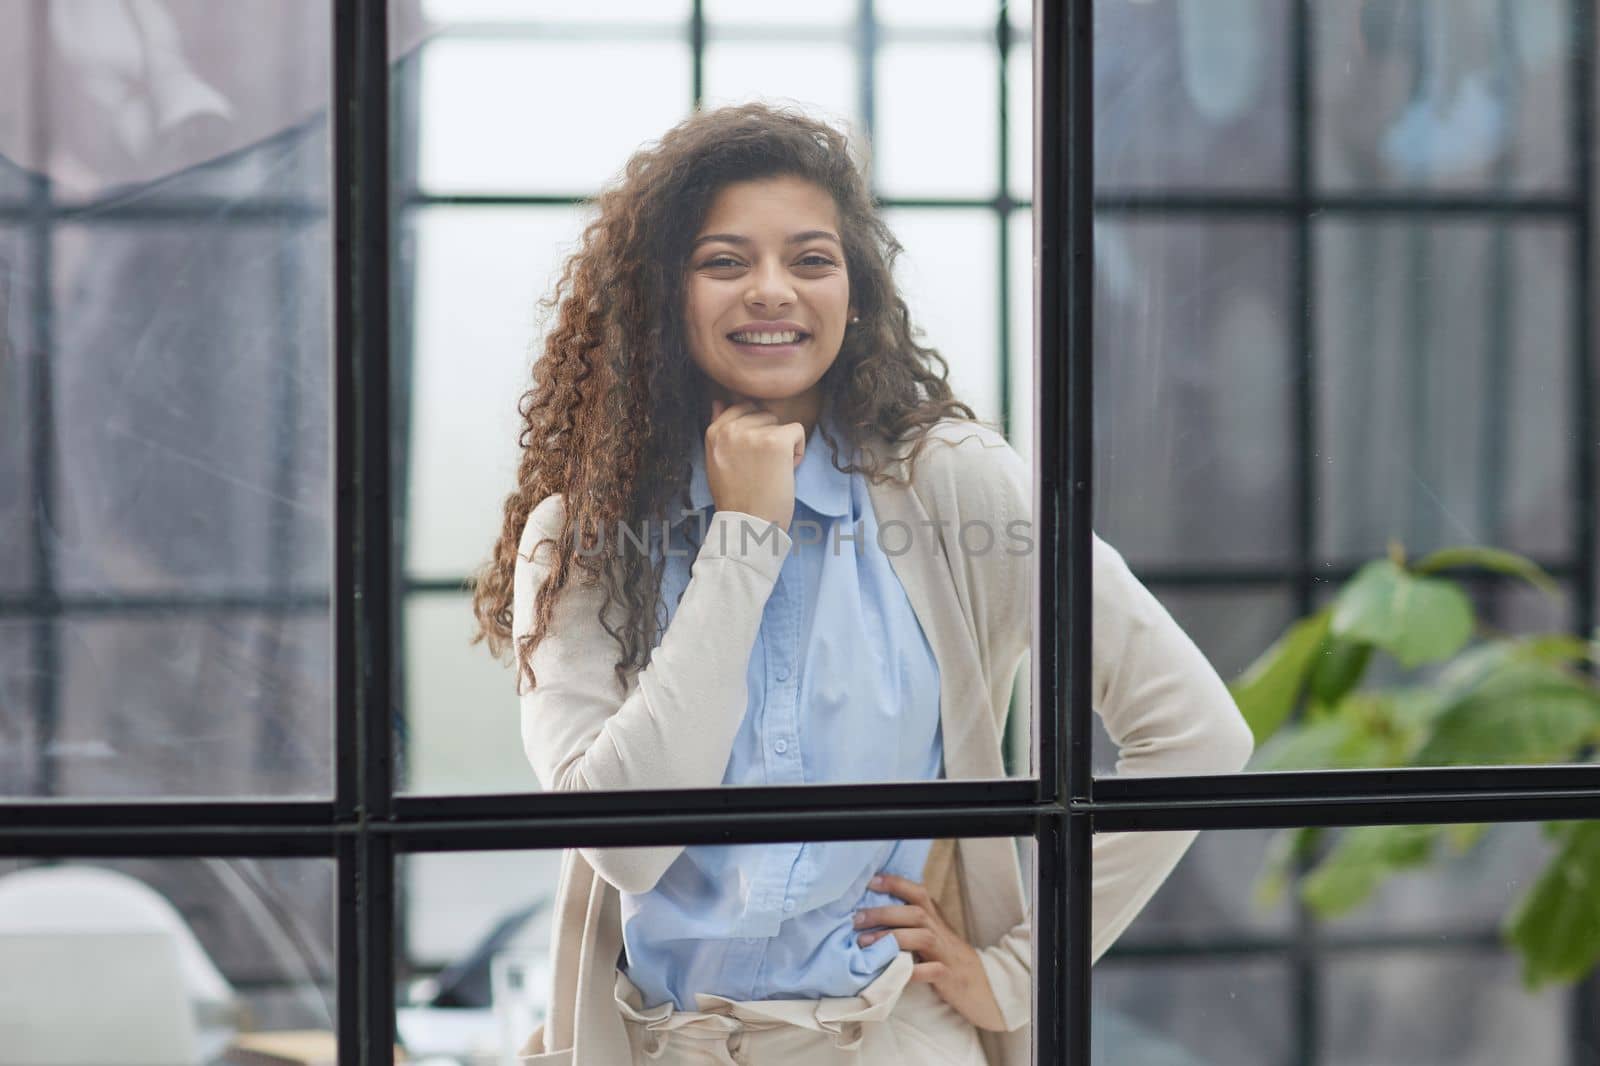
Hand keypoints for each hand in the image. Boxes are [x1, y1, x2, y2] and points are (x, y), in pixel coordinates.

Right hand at [705, 397, 805, 531]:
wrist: (749, 525)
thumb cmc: (736, 498)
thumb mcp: (717, 461)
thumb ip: (720, 430)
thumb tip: (719, 400)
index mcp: (713, 432)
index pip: (741, 408)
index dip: (754, 430)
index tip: (752, 457)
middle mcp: (730, 429)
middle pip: (762, 414)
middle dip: (768, 436)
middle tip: (762, 467)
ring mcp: (753, 433)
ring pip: (780, 423)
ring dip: (783, 445)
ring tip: (772, 471)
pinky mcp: (776, 441)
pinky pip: (797, 431)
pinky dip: (798, 451)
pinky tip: (786, 470)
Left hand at [853, 872, 1007, 1031]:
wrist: (981, 986)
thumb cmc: (947, 957)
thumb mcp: (932, 935)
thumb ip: (909, 923)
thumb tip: (871, 914)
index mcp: (935, 919)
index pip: (917, 893)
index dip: (895, 884)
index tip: (870, 882)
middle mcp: (940, 931)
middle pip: (916, 912)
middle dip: (884, 913)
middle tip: (857, 919)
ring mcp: (946, 954)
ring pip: (923, 937)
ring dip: (892, 938)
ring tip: (865, 943)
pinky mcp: (949, 977)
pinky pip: (933, 971)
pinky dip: (914, 971)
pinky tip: (895, 973)